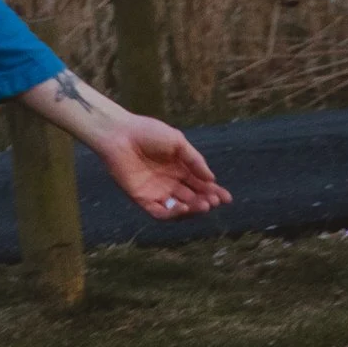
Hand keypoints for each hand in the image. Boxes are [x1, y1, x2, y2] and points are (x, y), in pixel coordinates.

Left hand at [94, 114, 229, 222]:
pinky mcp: (143, 200)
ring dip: (193, 209)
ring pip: (179, 207)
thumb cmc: (148, 133)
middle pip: (192, 197)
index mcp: (178, 167)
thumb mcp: (177, 142)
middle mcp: (169, 182)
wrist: (120, 135)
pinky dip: (174, 213)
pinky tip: (184, 208)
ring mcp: (157, 192)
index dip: (214, 191)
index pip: (200, 183)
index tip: (227, 198)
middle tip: (215, 201)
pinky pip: (161, 212)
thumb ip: (194, 159)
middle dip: (205, 200)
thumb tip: (212, 178)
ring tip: (204, 204)